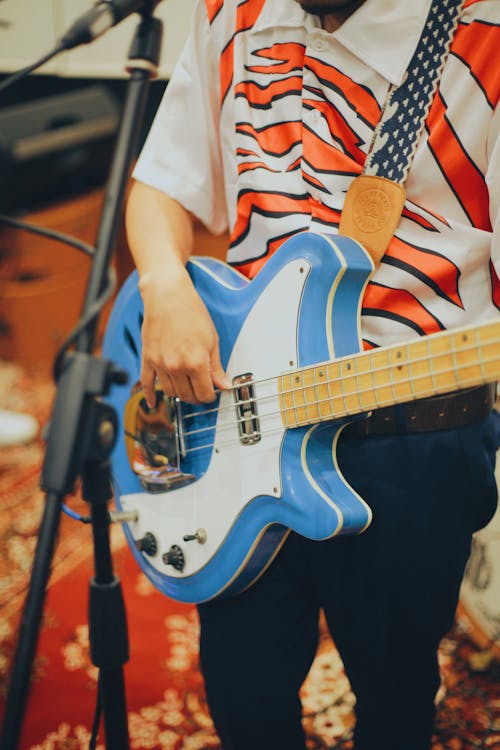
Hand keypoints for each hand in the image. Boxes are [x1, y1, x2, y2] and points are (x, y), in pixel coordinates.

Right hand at [139, 264, 230, 406]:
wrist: (167, 295)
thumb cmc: (191, 311)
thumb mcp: (212, 339)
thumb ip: (216, 366)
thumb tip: (223, 385)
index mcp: (196, 362)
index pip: (204, 394)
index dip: (210, 396)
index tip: (212, 393)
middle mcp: (176, 366)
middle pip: (187, 395)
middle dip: (196, 396)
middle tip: (201, 389)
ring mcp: (160, 364)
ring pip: (170, 392)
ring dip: (179, 393)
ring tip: (186, 387)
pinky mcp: (147, 359)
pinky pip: (146, 384)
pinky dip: (150, 395)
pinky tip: (152, 402)